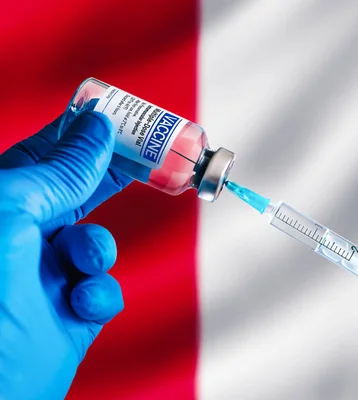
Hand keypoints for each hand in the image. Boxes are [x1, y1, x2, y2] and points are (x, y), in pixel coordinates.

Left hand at [0, 112, 130, 398]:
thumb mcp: (10, 213)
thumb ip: (58, 170)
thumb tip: (96, 128)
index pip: (42, 156)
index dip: (80, 134)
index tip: (118, 117)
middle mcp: (16, 238)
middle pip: (76, 193)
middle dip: (110, 180)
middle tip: (148, 161)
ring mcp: (44, 277)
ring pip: (96, 243)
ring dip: (98, 251)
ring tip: (83, 265)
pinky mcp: (70, 314)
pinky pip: (104, 289)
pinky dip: (100, 295)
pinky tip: (80, 306)